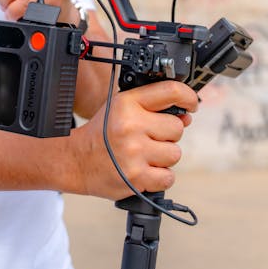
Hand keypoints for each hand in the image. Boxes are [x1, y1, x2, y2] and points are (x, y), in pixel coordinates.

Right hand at [71, 80, 198, 199]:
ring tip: (144, 155)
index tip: (191, 104)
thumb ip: (152, 107)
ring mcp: (134, 152)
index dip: (188, 97)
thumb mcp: (121, 108)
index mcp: (127, 103)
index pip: (171, 91)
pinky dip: (160, 177)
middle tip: (148, 138)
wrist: (76, 161)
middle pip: (177, 128)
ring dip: (163, 157)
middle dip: (167, 135)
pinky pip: (168, 177)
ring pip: (175, 153)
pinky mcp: (136, 176)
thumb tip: (187, 116)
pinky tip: (144, 170)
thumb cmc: (102, 134)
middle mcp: (131, 125)